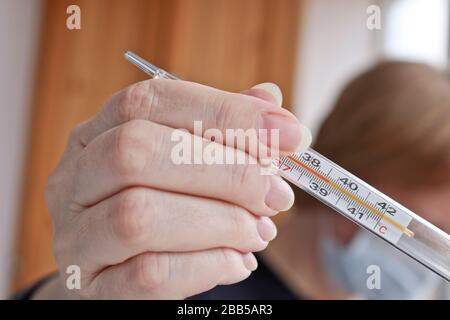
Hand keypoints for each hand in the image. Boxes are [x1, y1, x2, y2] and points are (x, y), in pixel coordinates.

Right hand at [40, 80, 309, 298]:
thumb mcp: (182, 164)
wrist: (115, 275)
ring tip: (260, 232)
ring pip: (140, 215)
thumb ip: (220, 132)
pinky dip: (208, 265)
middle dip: (226, 170)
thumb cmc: (159, 209)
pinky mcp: (92, 289)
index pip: (151, 101)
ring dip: (221, 221)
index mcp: (96, 136)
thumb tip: (270, 101)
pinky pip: (149, 275)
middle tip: (277, 194)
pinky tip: (238, 262)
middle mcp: (74, 180)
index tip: (290, 134)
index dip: (225, 111)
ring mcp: (75, 238)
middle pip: (138, 152)